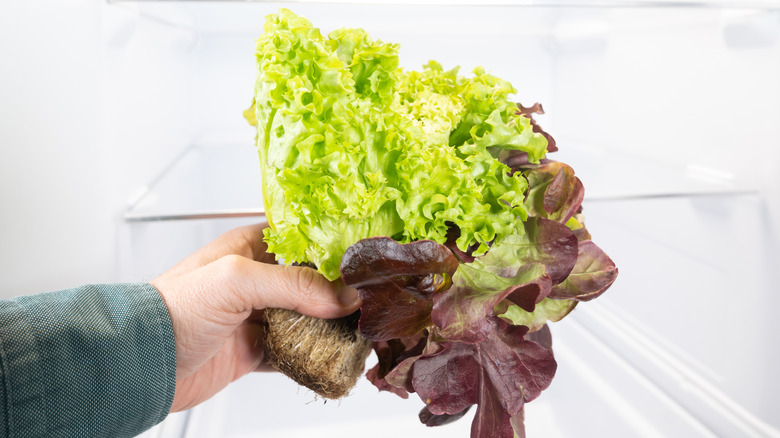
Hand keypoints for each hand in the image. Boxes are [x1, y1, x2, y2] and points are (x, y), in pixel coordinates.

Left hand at [150, 222, 359, 411]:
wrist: (140, 362)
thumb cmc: (173, 308)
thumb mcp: (236, 281)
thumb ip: (293, 285)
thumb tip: (343, 296)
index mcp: (249, 248)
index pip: (303, 240)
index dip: (334, 249)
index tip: (363, 261)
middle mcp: (256, 279)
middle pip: (311, 283)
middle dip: (338, 293)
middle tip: (368, 301)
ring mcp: (256, 316)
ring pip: (306, 319)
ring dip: (329, 328)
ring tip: (357, 332)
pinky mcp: (254, 349)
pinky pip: (294, 352)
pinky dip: (313, 357)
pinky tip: (331, 359)